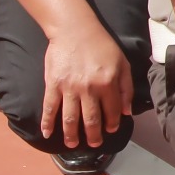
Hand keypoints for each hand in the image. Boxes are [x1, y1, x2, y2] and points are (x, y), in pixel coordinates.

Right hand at [40, 18, 134, 149]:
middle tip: (93, 144)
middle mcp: (89, 89)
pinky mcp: (53, 85)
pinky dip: (47, 123)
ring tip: (73, 144)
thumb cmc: (101, 45)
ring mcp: (69, 88)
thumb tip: (126, 111)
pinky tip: (47, 134)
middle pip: (91, 119)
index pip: (112, 111)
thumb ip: (126, 87)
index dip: (112, 124)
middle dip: (93, 136)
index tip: (110, 131)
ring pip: (70, 118)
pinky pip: (50, 108)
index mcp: (108, 83)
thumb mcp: (122, 63)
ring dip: (71, 135)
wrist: (74, 30)